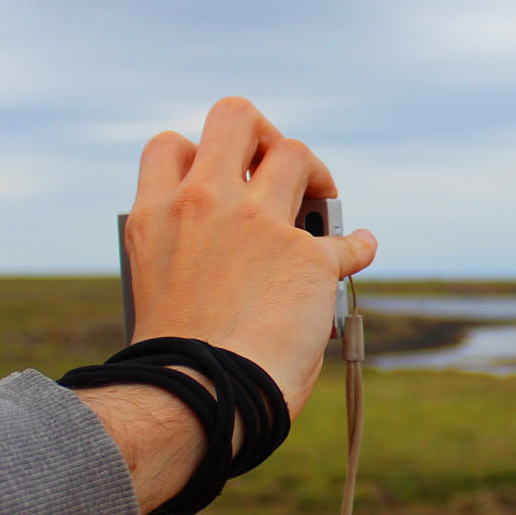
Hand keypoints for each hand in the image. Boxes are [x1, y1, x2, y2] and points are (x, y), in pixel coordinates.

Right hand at [123, 96, 377, 416]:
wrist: (200, 398)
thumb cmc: (178, 366)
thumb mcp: (160, 290)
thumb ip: (192, 253)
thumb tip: (243, 257)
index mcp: (155, 219)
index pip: (169, 147)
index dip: (198, 154)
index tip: (216, 178)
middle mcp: (204, 204)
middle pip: (236, 116)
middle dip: (262, 131)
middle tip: (273, 165)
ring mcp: (258, 224)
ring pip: (296, 153)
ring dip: (313, 173)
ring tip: (320, 201)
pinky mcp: (308, 257)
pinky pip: (348, 239)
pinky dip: (358, 245)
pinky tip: (360, 252)